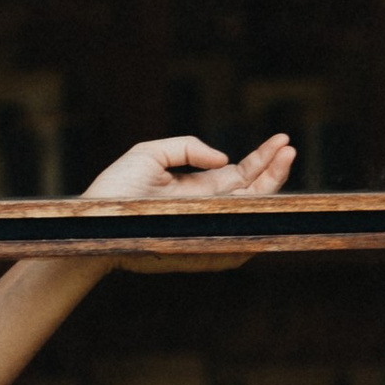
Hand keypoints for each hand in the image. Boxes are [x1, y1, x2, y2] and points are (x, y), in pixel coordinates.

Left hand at [81, 129, 294, 267]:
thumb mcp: (150, 154)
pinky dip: (259, 226)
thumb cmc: (115, 190)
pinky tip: (274, 203)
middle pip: (252, 190)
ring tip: (287, 157)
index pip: (238, 175)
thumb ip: (187, 148)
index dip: (262, 158)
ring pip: (250, 209)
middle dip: (274, 168)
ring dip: (272, 184)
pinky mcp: (203, 245)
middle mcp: (207, 209)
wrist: (93, 221)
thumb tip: (224, 159)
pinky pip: (238, 240)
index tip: (282, 140)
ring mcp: (207, 227)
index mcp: (197, 190)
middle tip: (291, 146)